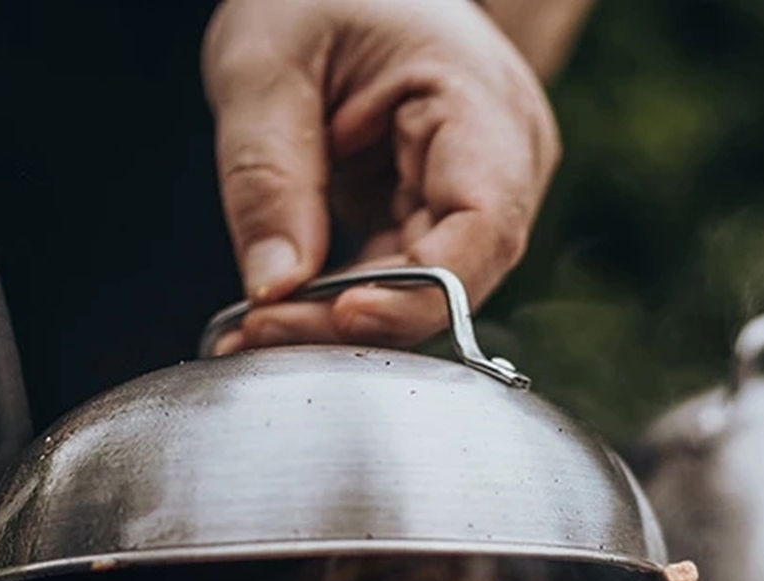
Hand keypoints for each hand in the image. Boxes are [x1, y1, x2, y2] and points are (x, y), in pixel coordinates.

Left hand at [202, 0, 560, 349]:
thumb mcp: (264, 64)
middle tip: (263, 333)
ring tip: (259, 330)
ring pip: (425, 290)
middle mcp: (504, 159)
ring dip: (344, 319)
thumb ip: (266, 178)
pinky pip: (401, 277)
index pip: (483, 227)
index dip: (422, 289)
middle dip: (360, 316)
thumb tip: (275, 289)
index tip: (343, 313)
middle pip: (452, 276)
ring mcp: (478, 192)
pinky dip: (343, 300)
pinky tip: (285, 314)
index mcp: (483, 101)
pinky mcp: (439, 214)